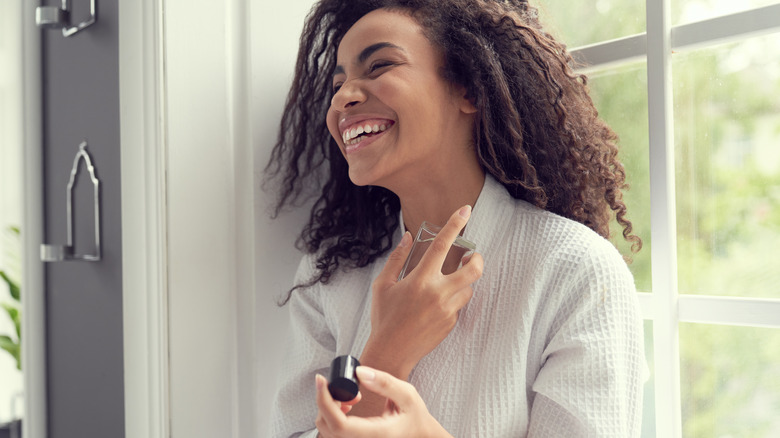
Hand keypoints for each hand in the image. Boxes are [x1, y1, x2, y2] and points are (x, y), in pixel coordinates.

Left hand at [315, 366, 452, 437]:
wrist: (419, 436)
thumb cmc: (415, 417)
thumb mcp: (408, 395)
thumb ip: (385, 383)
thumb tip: (359, 372)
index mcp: (376, 435)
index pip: (339, 424)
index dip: (324, 401)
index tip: (321, 379)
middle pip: (326, 426)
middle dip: (326, 400)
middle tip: (345, 387)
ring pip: (325, 429)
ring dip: (329, 407)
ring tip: (351, 396)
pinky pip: (331, 431)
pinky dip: (332, 415)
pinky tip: (348, 406)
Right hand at [362, 205, 483, 378]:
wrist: (391, 352)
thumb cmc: (384, 318)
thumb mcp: (383, 285)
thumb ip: (397, 258)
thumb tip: (408, 237)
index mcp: (420, 280)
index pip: (442, 245)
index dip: (455, 224)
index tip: (466, 209)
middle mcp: (438, 293)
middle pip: (473, 270)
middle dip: (477, 258)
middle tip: (471, 255)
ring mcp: (447, 310)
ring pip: (468, 288)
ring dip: (463, 280)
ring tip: (449, 281)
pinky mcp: (451, 323)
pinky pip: (459, 305)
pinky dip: (453, 299)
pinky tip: (436, 303)